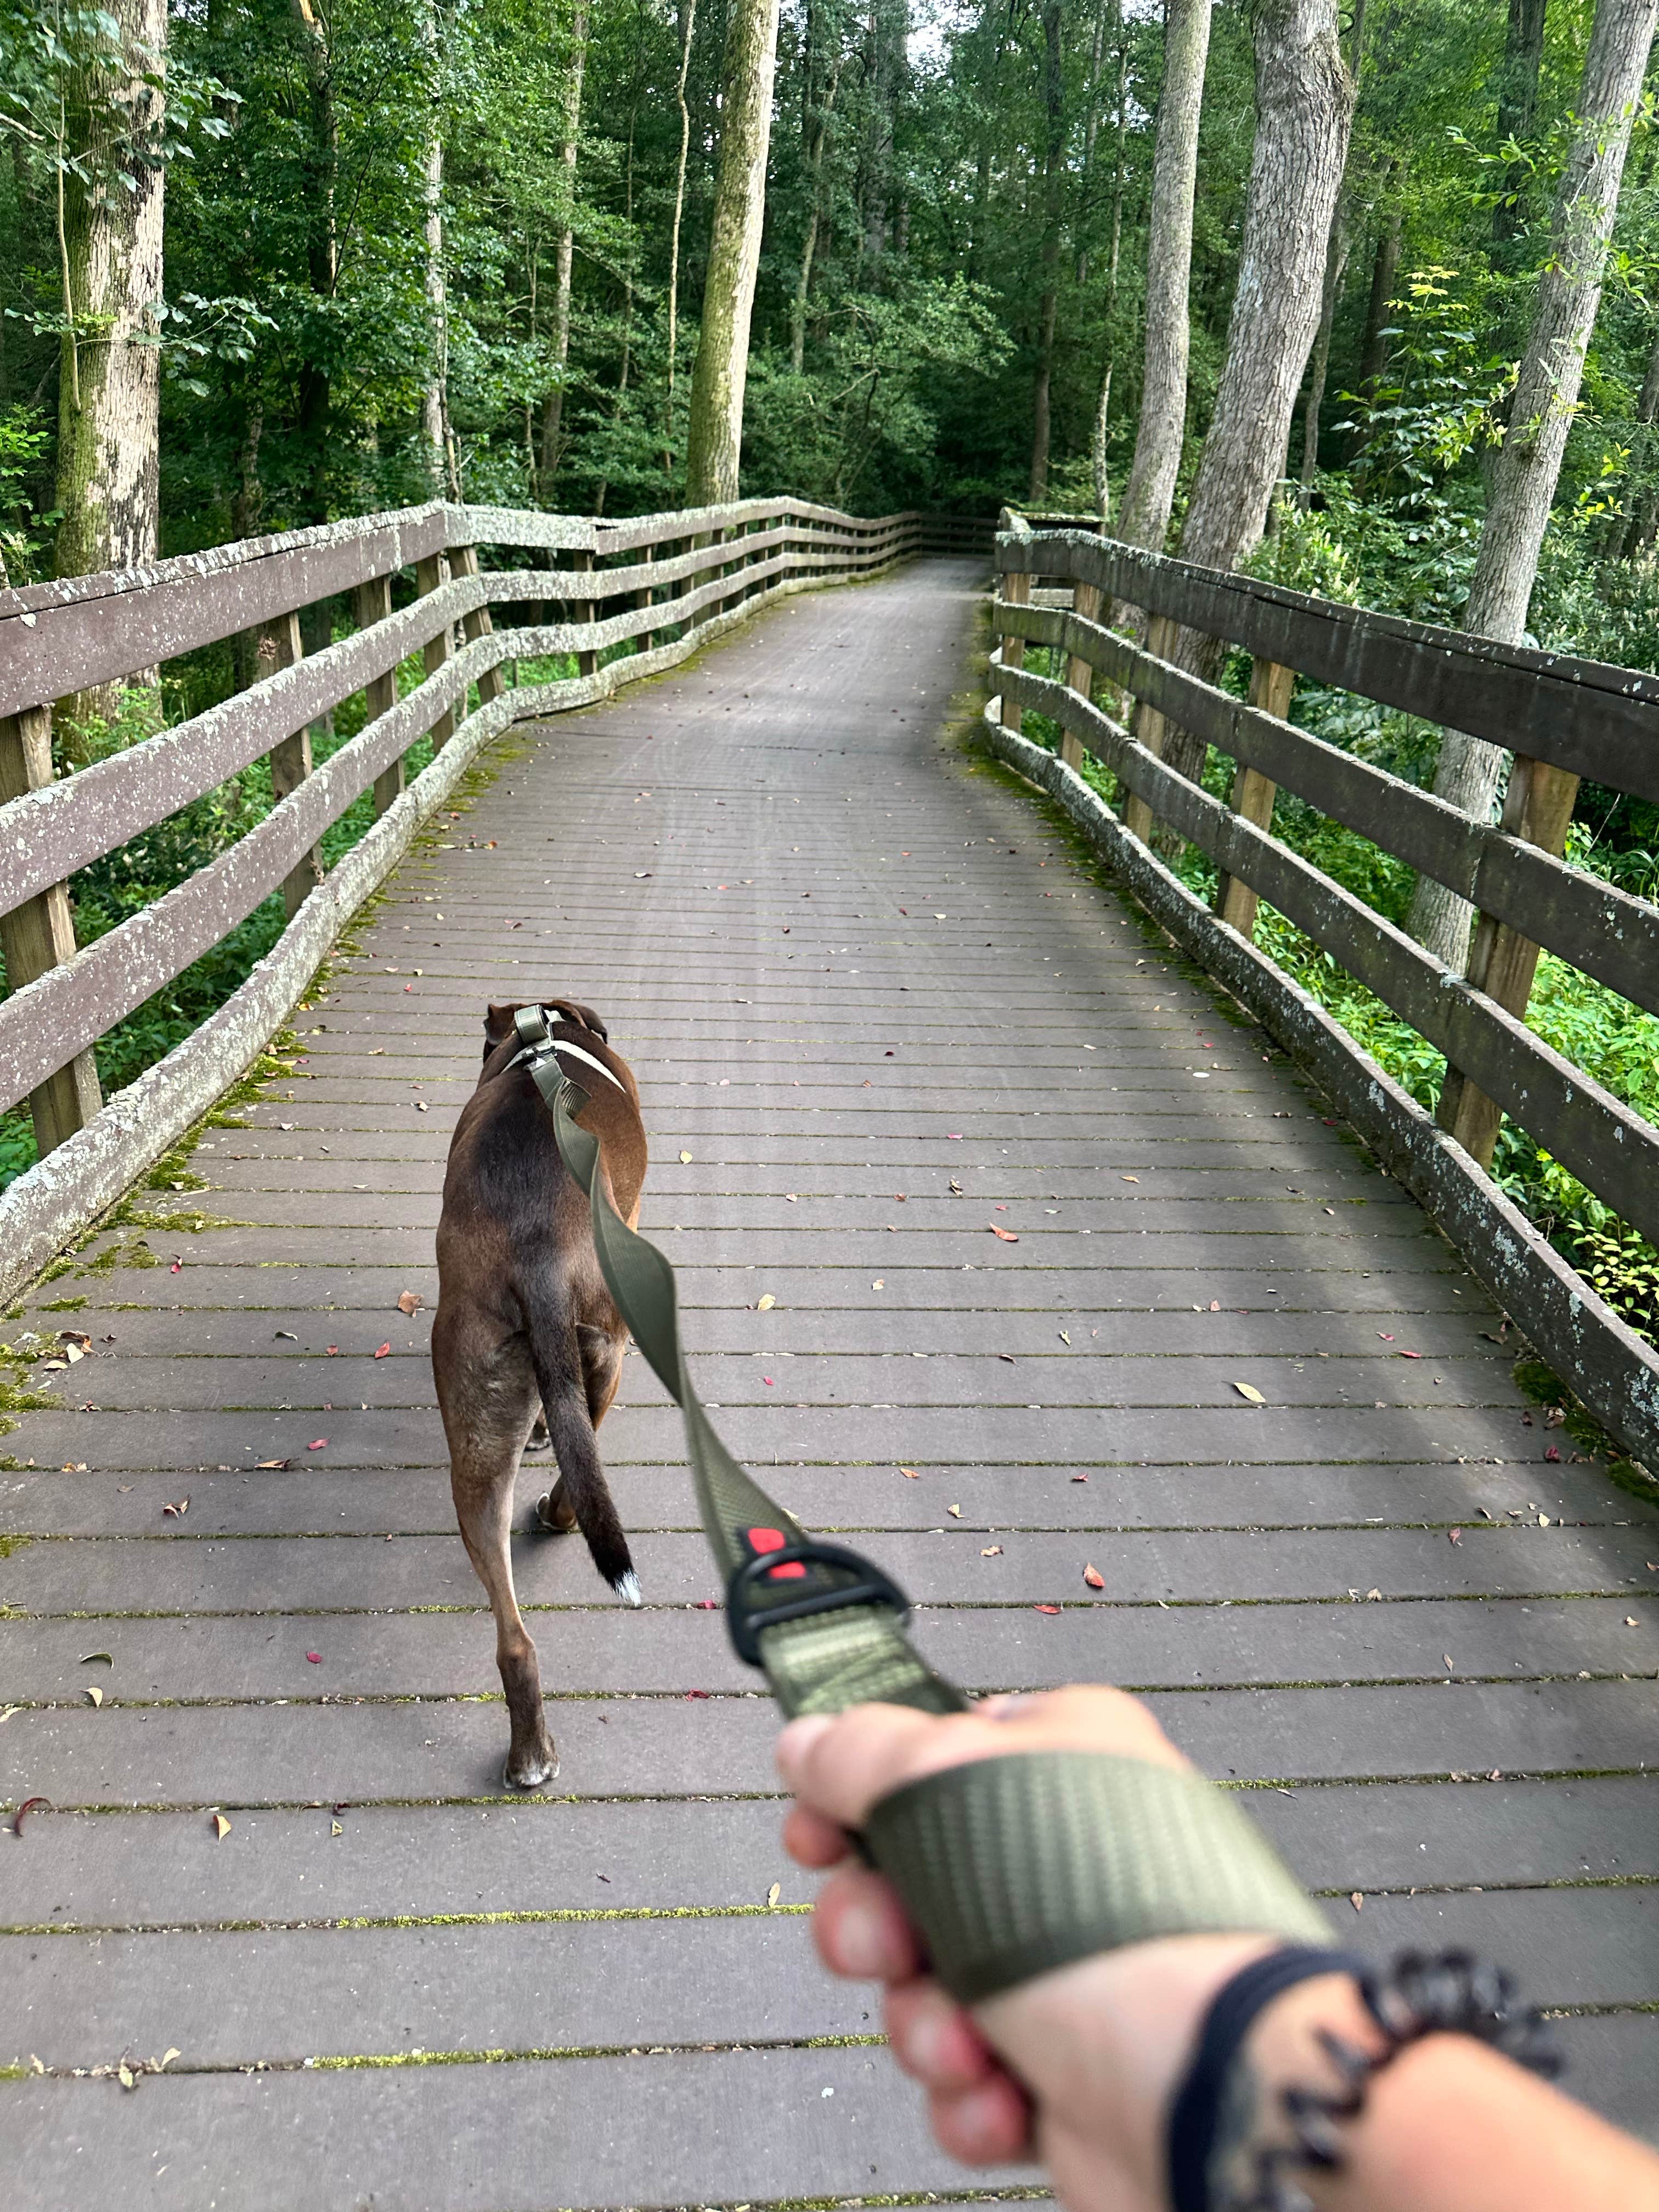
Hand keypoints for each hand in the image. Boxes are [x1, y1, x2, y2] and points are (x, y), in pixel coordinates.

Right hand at [777, 1687, 1292, 2211]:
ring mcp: (1069, 1963)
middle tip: (897, 1941)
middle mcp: (1064, 1854)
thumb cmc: (1118, 1924)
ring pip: (926, 1985)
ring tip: (970, 2033)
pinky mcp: (1069, 2064)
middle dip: (878, 1927)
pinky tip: (1004, 2090)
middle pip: (906, 1880)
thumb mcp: (954, 1791)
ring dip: (924, 2022)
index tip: (817, 1836)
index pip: (924, 1757)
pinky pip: (967, 2075)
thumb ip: (864, 1755)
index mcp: (1056, 1754)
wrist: (1212, 2092)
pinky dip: (970, 2093)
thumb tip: (809, 1739)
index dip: (853, 1801)